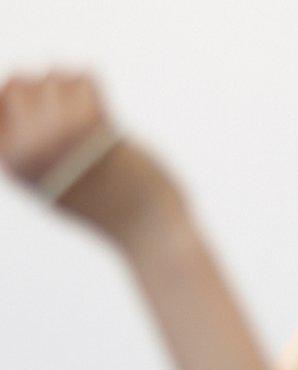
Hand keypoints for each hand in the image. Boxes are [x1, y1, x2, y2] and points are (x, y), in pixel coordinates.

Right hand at [0, 71, 181, 243]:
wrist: (147, 228)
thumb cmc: (102, 203)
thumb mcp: (51, 182)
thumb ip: (28, 146)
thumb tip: (19, 93)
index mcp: (13, 162)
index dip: (13, 99)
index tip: (40, 114)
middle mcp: (29, 149)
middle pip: (17, 83)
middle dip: (44, 87)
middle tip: (67, 110)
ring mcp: (62, 137)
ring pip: (51, 75)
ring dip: (71, 87)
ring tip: (86, 112)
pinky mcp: (98, 128)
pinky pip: (83, 79)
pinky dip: (91, 86)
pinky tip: (100, 107)